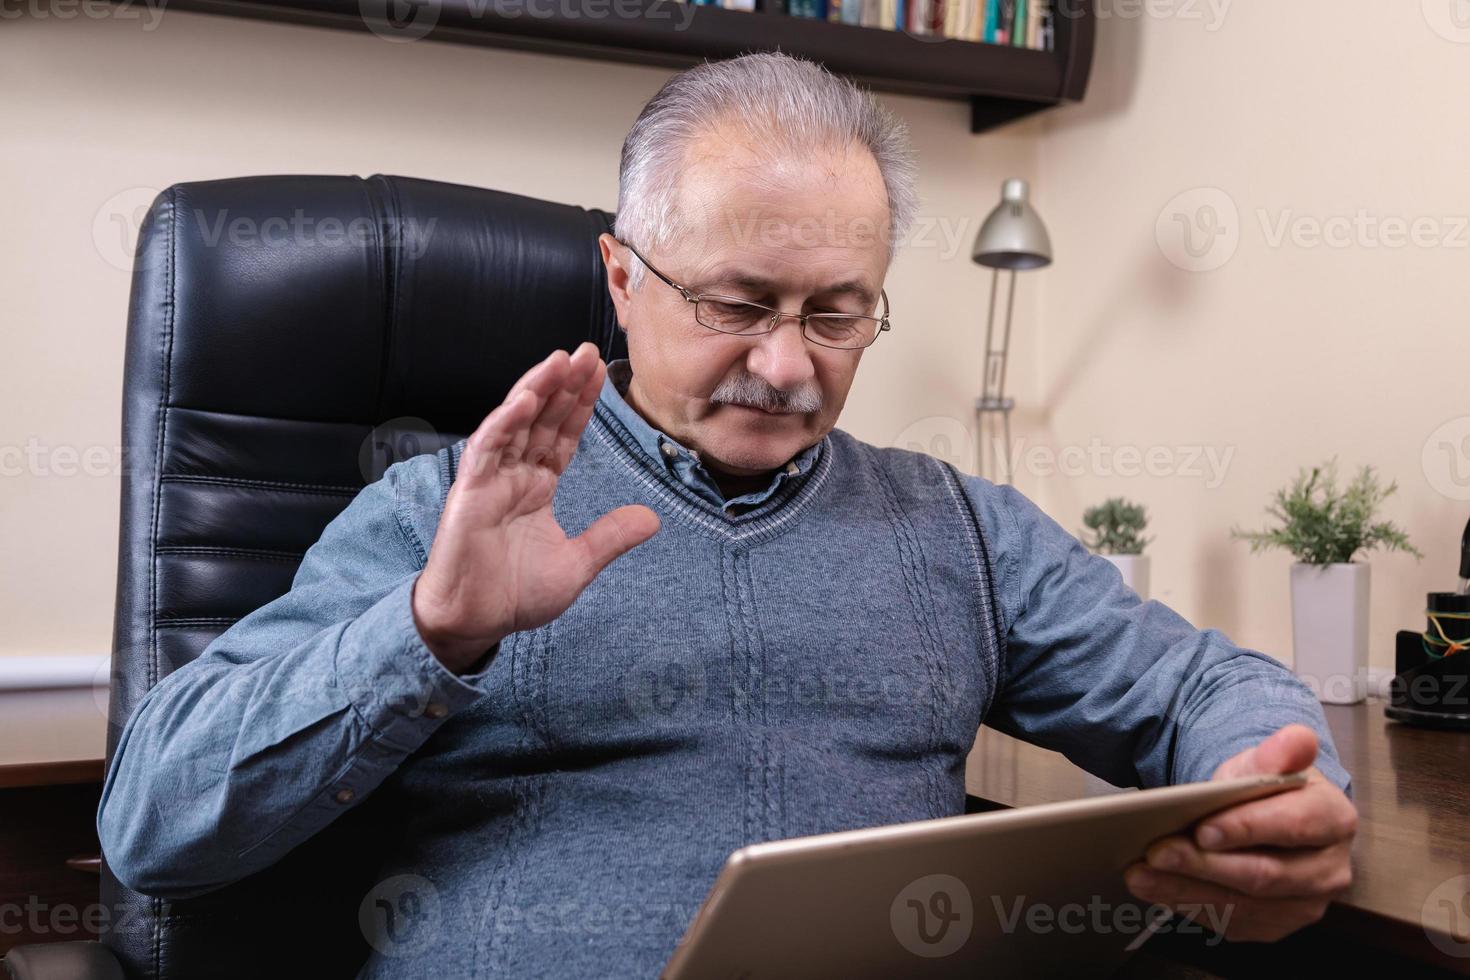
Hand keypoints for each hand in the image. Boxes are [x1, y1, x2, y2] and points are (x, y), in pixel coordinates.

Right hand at [412, 342, 660, 671]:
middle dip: (563, 384)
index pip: (563, 435)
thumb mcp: (577, 565)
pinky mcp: (468, 493)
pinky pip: (486, 450)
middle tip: (586, 350)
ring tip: (559, 359)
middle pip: (541, 420)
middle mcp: (513, 476)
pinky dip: (503, 423)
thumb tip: (653, 518)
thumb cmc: (514, 595)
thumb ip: (610, 538)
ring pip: (513, 424)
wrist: (474, 623)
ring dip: (534, 390)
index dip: (581, 404)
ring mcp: (489, 481)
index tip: (601, 372)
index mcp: (536, 487)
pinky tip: (523, 399)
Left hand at [1122, 723, 1356, 942]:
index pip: (1294, 825)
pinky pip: (1230, 922)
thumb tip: (1297, 739)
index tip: (1202, 829)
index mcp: (1334, 819)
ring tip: (1140, 875)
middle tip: (1157, 853)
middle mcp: (1328, 870)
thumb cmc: (1265, 789)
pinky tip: (1157, 889)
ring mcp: (1304, 904)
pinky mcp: (1276, 924)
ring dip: (1185, 890)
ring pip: (1241, 905)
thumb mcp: (1265, 761)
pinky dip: (1188, 905)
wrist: (1265, 817)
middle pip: (1264, 874)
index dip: (1247, 828)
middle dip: (1204, 865)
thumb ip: (1278, 752)